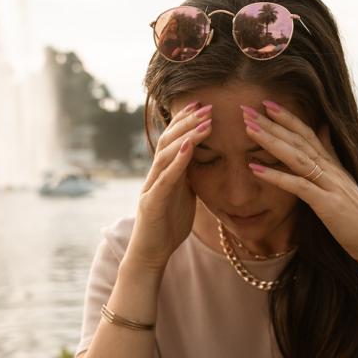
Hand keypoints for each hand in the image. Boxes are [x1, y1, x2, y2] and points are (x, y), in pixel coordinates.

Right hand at [127, 102, 212, 274]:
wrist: (150, 254)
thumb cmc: (168, 226)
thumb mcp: (184, 195)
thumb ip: (189, 177)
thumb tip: (205, 160)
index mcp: (165, 173)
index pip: (173, 139)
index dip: (185, 120)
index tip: (202, 104)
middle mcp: (155, 175)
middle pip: (168, 140)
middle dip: (187, 121)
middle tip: (207, 105)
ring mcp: (151, 187)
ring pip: (167, 154)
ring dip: (186, 136)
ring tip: (204, 121)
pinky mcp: (152, 203)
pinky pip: (165, 178)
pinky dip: (177, 161)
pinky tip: (189, 147)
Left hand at [242, 101, 357, 269]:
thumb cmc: (357, 217)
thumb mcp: (344, 180)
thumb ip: (331, 154)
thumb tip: (323, 128)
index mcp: (333, 164)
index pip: (307, 133)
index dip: (287, 117)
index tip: (266, 103)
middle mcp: (332, 169)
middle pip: (298, 139)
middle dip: (272, 123)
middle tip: (246, 108)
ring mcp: (330, 185)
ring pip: (297, 156)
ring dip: (271, 141)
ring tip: (248, 129)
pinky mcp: (327, 204)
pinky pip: (298, 186)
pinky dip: (276, 176)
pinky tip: (255, 168)